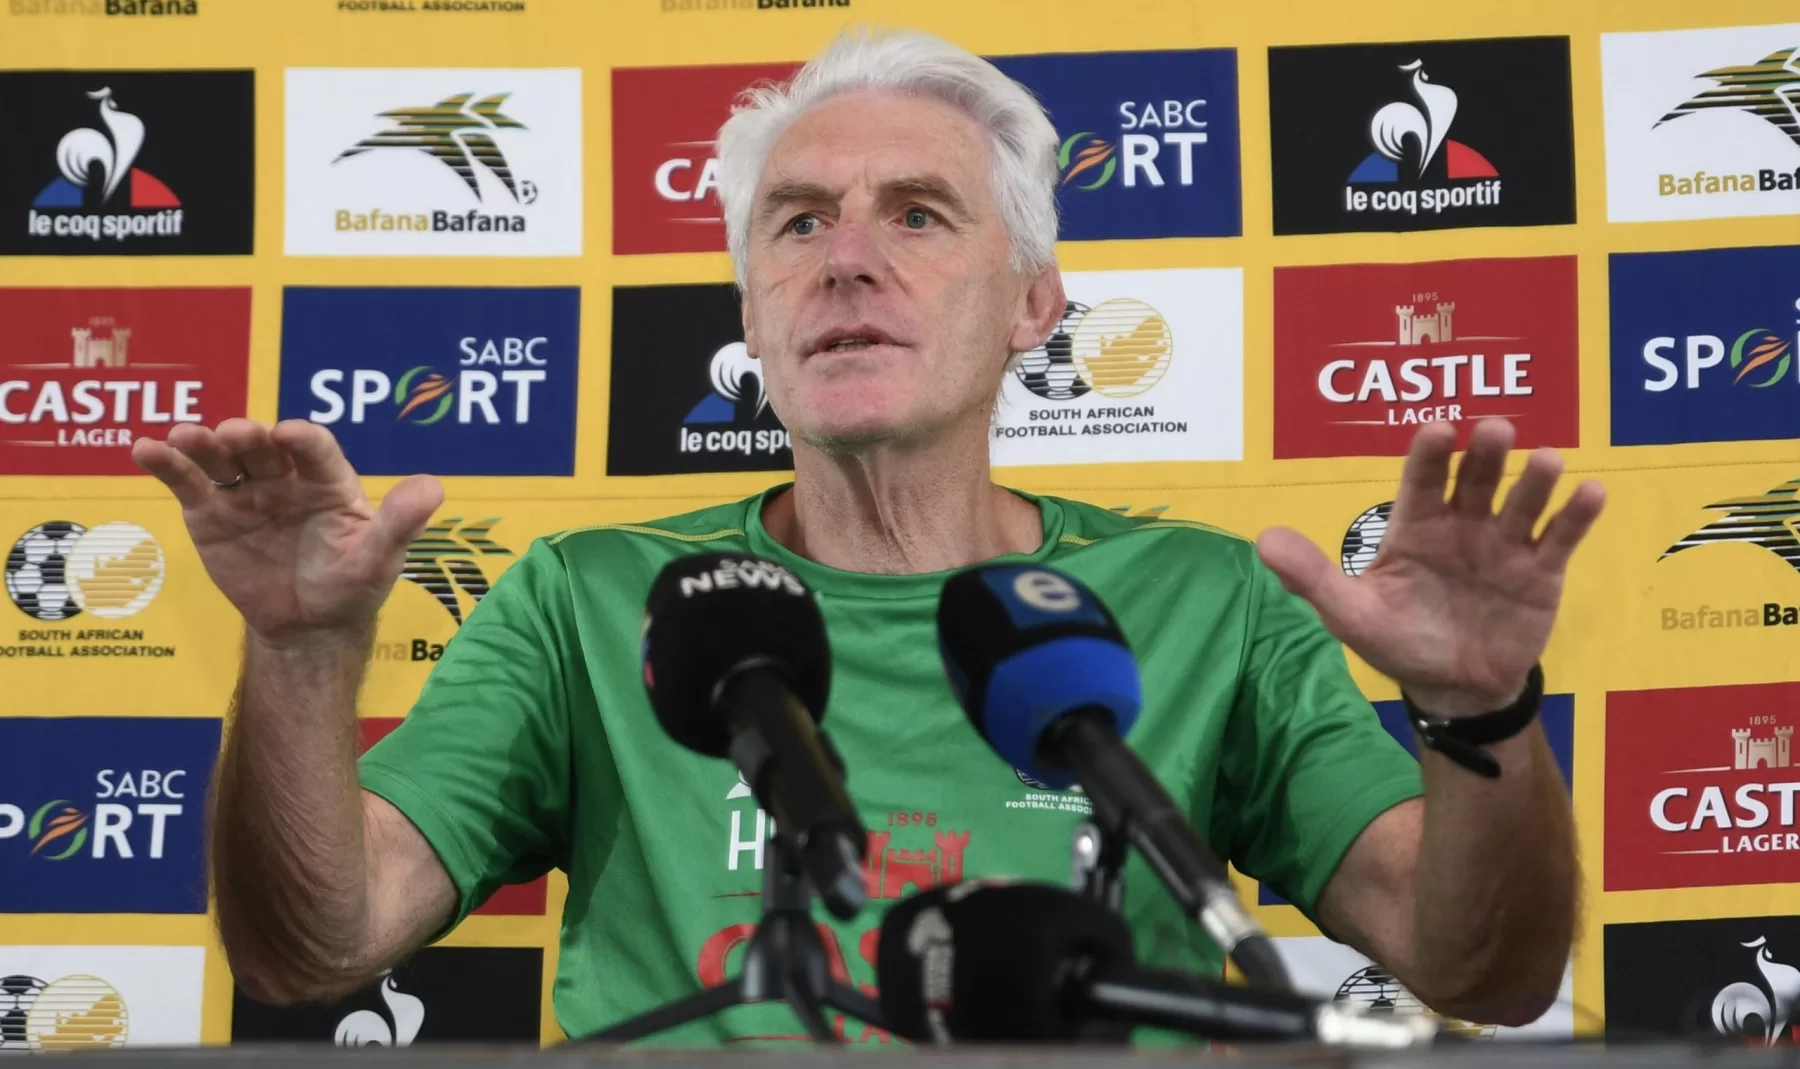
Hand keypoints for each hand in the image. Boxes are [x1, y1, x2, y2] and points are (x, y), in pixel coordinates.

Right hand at [131, 418, 442, 642]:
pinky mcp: (210, 513)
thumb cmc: (350, 586)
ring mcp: (245, 492)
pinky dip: (166, 464)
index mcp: (329, 481)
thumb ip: (401, 523)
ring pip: (220, 458)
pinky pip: (187, 484)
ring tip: (184, 438)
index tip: (287, 435)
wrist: (308, 627)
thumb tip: (434, 487)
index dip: (302, 439)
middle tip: (234, 434)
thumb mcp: (381, 559)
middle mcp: (284, 477)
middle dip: (247, 437)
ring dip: (201, 443)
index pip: (316, 449)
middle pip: (261, 447)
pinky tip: (147, 449)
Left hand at [1255, 419, 1604, 717]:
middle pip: (1475, 481)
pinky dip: (1576, 515)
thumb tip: (1263, 540)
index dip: (1429, 455)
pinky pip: (1561, 539)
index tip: (1437, 429)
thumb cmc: (1399, 640)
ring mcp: (1505, 545)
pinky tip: (1590, 492)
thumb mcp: (1349, 613)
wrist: (1452, 688)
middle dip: (1485, 455)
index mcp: (1415, 526)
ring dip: (1535, 480)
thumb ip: (1312, 576)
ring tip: (1546, 460)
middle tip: (1495, 429)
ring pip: (1522, 502)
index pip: (1421, 481)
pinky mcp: (1542, 573)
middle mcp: (1463, 524)